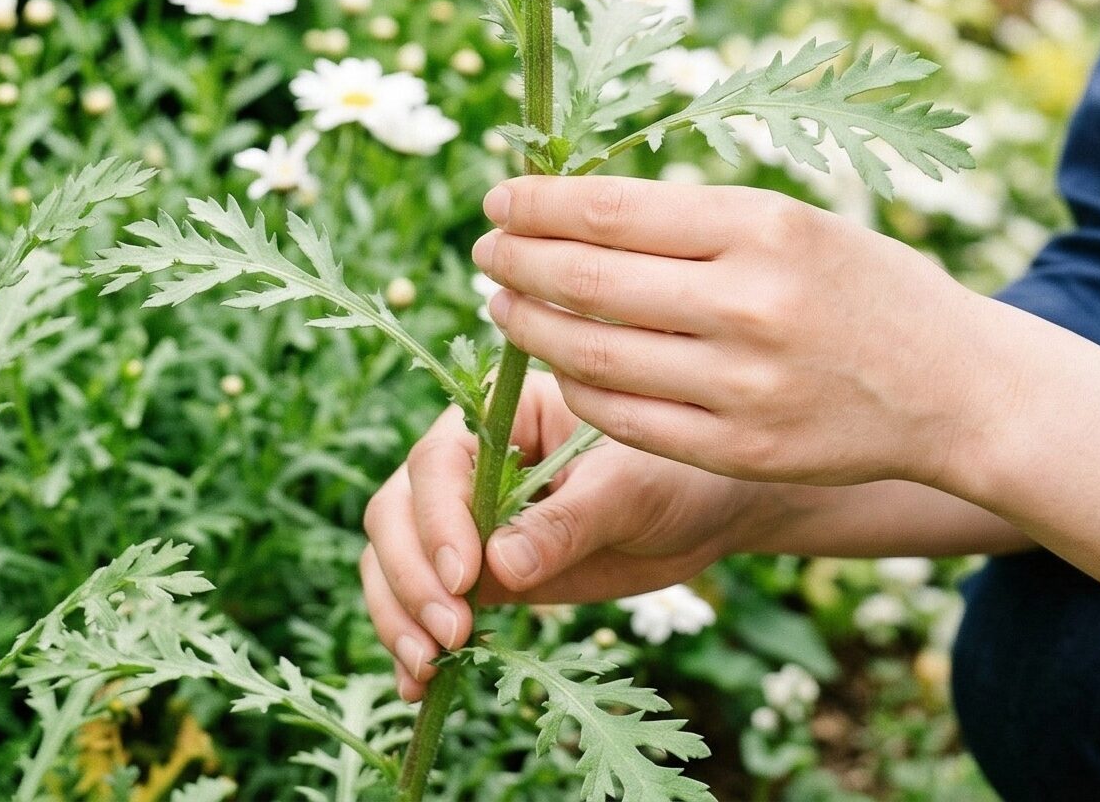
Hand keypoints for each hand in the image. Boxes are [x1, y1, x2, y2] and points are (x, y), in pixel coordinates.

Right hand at [360, 370, 758, 699]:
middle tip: (450, 634)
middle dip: (410, 575)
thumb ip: (568, 522)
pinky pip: (425, 604)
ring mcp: (468, 521)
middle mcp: (471, 462)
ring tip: (429, 667)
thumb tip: (497, 568)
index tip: (462, 577)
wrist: (704, 512)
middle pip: (398, 511)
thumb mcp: (630, 491)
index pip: (438, 460)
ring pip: (395, 560)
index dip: (437, 519)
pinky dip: (411, 642)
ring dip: (399, 614)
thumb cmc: (675, 473)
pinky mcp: (480, 573)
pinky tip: (420, 685)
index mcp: (503, 414)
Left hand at [470, 174, 1005, 491]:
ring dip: (531, 328)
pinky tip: (559, 367)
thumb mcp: (796, 222)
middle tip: (482, 250)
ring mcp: (741, 384)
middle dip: (517, 261)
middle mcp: (749, 301)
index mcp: (762, 225)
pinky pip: (625, 417)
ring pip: (594, 354)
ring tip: (502, 305)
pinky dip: (577, 387)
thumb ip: (700, 220)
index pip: (614, 210)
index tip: (498, 198)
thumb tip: (580, 207)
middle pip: (590, 280)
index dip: (539, 204)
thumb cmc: (865, 286)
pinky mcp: (736, 449)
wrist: (953, 386)